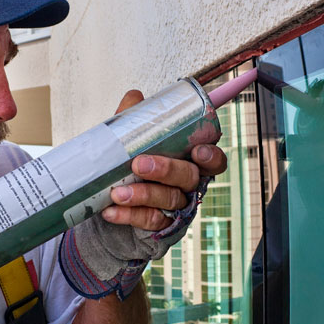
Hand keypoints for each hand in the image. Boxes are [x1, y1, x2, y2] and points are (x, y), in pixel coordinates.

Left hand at [101, 90, 228, 230]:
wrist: (110, 203)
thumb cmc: (129, 167)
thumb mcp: (130, 142)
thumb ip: (135, 121)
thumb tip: (135, 97)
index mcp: (188, 161)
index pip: (213, 160)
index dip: (210, 157)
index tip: (197, 151)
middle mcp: (187, 185)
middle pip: (189, 177)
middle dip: (166, 170)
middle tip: (139, 165)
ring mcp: (176, 207)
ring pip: (169, 200)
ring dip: (142, 195)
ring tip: (117, 192)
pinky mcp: (160, 227)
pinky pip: (150, 221)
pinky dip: (128, 215)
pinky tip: (110, 211)